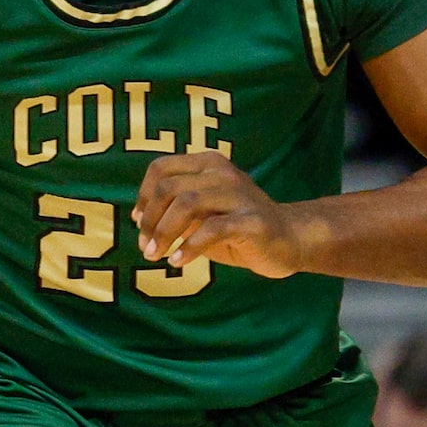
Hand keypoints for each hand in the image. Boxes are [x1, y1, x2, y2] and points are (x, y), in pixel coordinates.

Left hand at [134, 150, 300, 278]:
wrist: (289, 238)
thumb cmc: (238, 226)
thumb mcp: (204, 213)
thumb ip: (176, 209)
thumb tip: (139, 218)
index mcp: (209, 164)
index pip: (161, 168)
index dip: (142, 195)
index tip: (138, 222)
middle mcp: (223, 173)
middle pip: (169, 188)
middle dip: (150, 220)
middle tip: (146, 247)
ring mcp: (239, 194)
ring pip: (187, 204)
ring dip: (164, 233)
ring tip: (156, 256)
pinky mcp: (252, 220)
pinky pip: (212, 229)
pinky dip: (189, 247)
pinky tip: (178, 262)